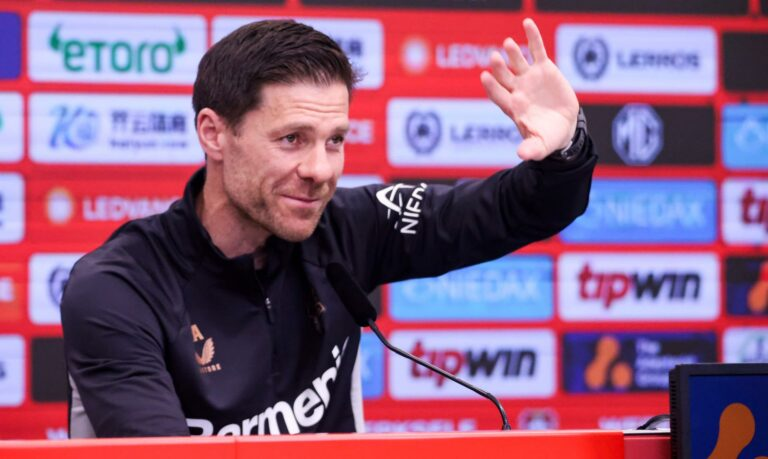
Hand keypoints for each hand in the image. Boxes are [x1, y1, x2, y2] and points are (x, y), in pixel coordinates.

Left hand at [480, 18, 579, 160]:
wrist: (563, 127)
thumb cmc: (547, 137)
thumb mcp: (540, 146)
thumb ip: (531, 149)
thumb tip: (522, 155)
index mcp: (512, 107)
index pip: (498, 95)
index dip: (491, 87)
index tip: (484, 76)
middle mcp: (516, 90)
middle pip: (504, 77)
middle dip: (499, 69)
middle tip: (493, 58)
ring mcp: (528, 78)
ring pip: (517, 62)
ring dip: (513, 53)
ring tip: (508, 43)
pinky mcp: (544, 68)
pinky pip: (536, 50)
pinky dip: (532, 37)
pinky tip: (527, 23)